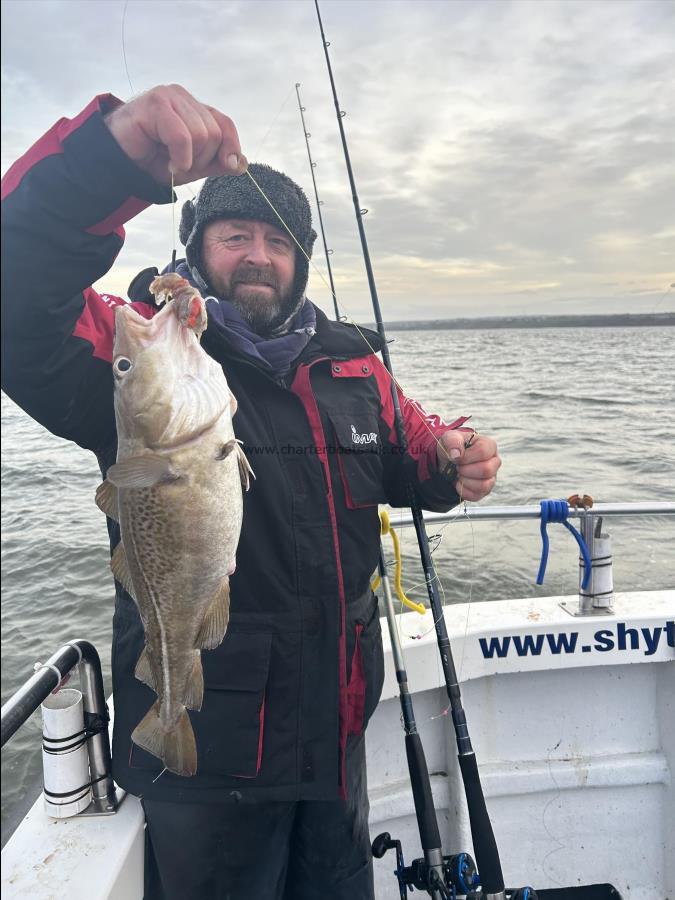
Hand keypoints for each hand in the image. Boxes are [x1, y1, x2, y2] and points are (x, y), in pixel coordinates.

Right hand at [104, 84, 246, 185]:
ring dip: (188, 160)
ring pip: (201, 135)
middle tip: (180, 164)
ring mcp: (169, 96)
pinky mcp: (155, 103)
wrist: (120, 163)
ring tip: (171, 161)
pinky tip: (168, 162)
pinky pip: (182, 136)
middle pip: (214, 133)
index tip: (228, 166)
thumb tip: (242, 163)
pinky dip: (179, 157)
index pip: (225, 123)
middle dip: (201, 159)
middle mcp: (183, 98)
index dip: (231, 146)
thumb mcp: (193, 166)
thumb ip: (217, 163)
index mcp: (194, 108)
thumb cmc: (153, 161)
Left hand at [436, 430, 500, 501]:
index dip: (467, 457)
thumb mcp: (449, 438)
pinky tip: (458, 483)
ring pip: (484, 485)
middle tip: (457, 467)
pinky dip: (464, 491)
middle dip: (466, 470)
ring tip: (458, 475)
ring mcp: (492, 477)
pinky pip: (477, 495)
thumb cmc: (454, 447)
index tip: (456, 457)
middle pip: (486, 470)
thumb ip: (452, 441)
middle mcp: (494, 461)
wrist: (449, 461)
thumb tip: (456, 454)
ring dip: (465, 481)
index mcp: (489, 445)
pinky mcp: (485, 490)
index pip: (483, 452)